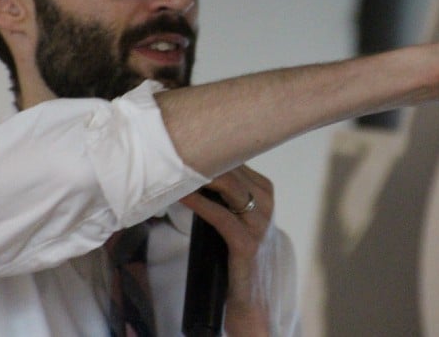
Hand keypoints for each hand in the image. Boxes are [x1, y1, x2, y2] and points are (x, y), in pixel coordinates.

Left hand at [180, 165, 273, 336]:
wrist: (249, 298)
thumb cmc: (234, 253)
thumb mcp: (231, 214)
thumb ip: (220, 192)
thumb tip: (189, 167)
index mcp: (263, 190)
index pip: (234, 158)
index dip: (207, 149)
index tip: (181, 140)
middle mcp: (266, 201)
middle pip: (230, 168)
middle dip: (201, 157)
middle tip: (172, 148)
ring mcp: (259, 222)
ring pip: (228, 186)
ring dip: (198, 175)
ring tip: (173, 166)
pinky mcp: (247, 243)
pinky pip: (220, 215)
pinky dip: (198, 202)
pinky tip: (181, 195)